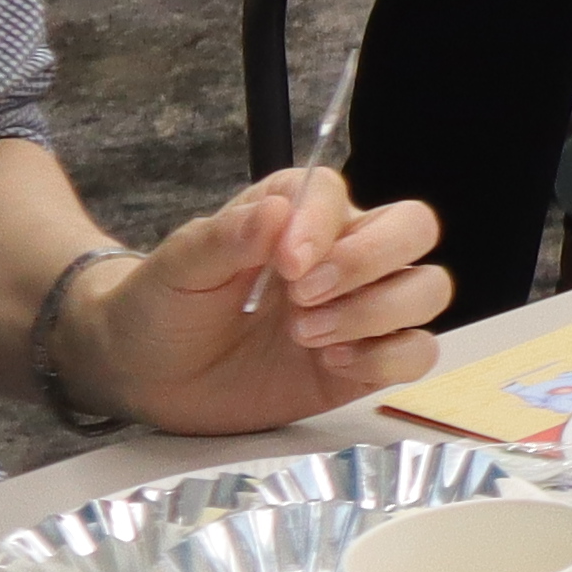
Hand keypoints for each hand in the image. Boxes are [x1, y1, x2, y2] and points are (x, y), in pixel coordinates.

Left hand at [71, 175, 453, 433]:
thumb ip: (227, 237)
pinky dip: (388, 359)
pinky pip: (417, 353)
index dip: (322, 227)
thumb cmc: (162, 305)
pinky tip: (333, 363)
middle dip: (369, 262)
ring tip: (307, 335)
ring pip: (427, 289)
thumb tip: (277, 212)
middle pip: (414, 230)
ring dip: (376, 312)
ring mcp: (360, 309)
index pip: (342, 197)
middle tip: (303, 298)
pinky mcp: (364, 364)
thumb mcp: (179, 267)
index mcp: (301, 214)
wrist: (144, 374)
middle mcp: (344, 253)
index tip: (283, 264)